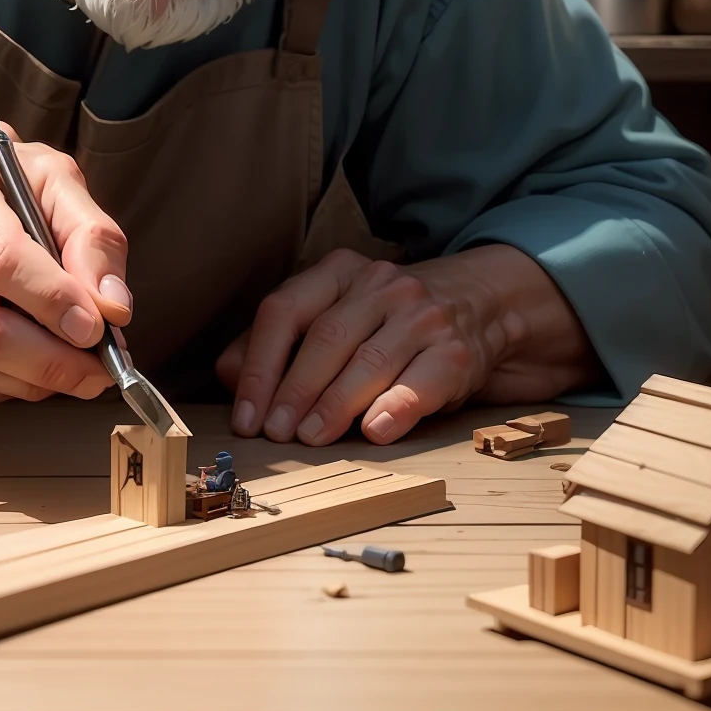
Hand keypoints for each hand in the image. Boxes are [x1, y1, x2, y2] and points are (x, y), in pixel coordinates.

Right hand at [0, 113, 132, 402]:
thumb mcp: (36, 169)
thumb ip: (88, 229)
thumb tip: (114, 303)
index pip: (2, 260)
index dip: (56, 302)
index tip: (97, 328)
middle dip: (52, 362)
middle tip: (98, 368)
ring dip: (30, 380)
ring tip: (67, 364)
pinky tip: (18, 358)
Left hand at [216, 244, 594, 444]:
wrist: (480, 304)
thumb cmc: (388, 322)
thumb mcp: (334, 314)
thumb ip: (279, 342)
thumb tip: (230, 375)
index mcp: (340, 272)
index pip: (285, 310)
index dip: (260, 366)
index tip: (246, 414)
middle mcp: (382, 285)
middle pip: (326, 337)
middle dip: (294, 389)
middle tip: (275, 433)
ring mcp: (422, 316)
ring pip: (369, 360)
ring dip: (335, 404)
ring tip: (311, 438)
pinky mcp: (455, 352)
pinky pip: (420, 382)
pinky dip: (395, 408)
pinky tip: (374, 431)